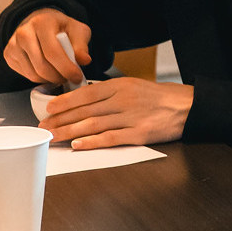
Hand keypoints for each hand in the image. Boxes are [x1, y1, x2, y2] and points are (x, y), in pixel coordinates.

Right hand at [5, 9, 90, 87]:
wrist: (39, 22)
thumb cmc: (61, 28)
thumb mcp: (77, 30)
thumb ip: (81, 45)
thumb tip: (84, 60)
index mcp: (42, 22)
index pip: (52, 52)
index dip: (66, 68)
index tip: (77, 77)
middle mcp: (23, 32)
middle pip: (42, 66)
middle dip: (59, 77)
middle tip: (69, 78)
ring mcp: (13, 44)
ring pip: (33, 74)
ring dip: (50, 80)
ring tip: (60, 74)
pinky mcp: (8, 55)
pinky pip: (26, 75)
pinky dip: (39, 78)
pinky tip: (47, 70)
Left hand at [35, 77, 192, 148]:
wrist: (188, 107)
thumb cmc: (160, 98)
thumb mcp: (134, 86)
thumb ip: (111, 93)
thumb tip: (84, 101)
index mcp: (121, 85)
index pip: (85, 94)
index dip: (65, 102)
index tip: (49, 109)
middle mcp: (123, 100)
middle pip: (85, 111)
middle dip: (61, 120)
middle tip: (44, 127)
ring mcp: (131, 117)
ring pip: (93, 125)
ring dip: (70, 132)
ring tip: (53, 137)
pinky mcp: (139, 134)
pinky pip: (110, 138)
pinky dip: (92, 142)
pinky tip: (78, 145)